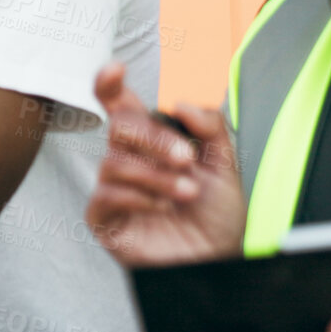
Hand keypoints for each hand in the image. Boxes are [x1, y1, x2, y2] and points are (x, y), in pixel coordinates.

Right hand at [85, 62, 245, 266]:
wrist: (217, 262)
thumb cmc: (216, 217)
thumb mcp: (226, 166)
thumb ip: (210, 128)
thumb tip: (183, 102)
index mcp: (152, 142)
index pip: (122, 106)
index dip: (109, 85)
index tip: (115, 69)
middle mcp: (129, 160)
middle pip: (120, 127)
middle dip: (153, 138)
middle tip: (186, 158)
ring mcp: (113, 189)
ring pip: (116, 162)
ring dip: (157, 175)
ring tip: (186, 192)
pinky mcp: (104, 218)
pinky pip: (107, 195)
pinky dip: (139, 197)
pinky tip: (163, 207)